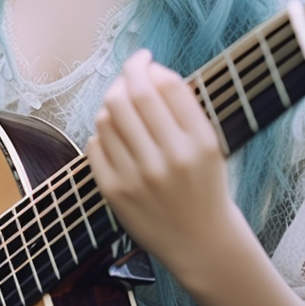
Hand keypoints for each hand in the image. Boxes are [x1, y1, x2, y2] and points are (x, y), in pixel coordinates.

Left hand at [85, 48, 241, 276]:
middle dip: (125, 75)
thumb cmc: (203, 186)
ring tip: (121, 109)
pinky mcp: (116, 193)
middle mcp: (171, 159)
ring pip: (107, 117)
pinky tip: (113, 138)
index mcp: (201, 143)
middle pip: (131, 95)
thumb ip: (184, 110)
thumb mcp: (210, 146)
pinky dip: (100, 135)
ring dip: (110, 106)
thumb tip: (148, 71)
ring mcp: (141, 177)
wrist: (202, 243)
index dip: (149, 65)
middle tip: (127, 75)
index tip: (145, 61)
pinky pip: (94, 145)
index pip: (167, 84)